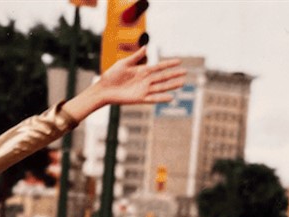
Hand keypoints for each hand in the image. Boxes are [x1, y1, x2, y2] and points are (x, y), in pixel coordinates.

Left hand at [63, 47, 186, 120]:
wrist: (103, 89)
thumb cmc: (111, 75)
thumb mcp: (123, 63)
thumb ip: (136, 57)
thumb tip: (146, 47)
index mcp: (142, 71)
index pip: (159, 66)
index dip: (169, 64)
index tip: (180, 61)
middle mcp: (145, 80)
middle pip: (163, 77)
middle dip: (174, 74)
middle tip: (185, 72)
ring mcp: (143, 89)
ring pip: (160, 87)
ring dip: (171, 85)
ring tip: (182, 83)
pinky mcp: (139, 98)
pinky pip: (153, 98)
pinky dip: (161, 98)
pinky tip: (170, 97)